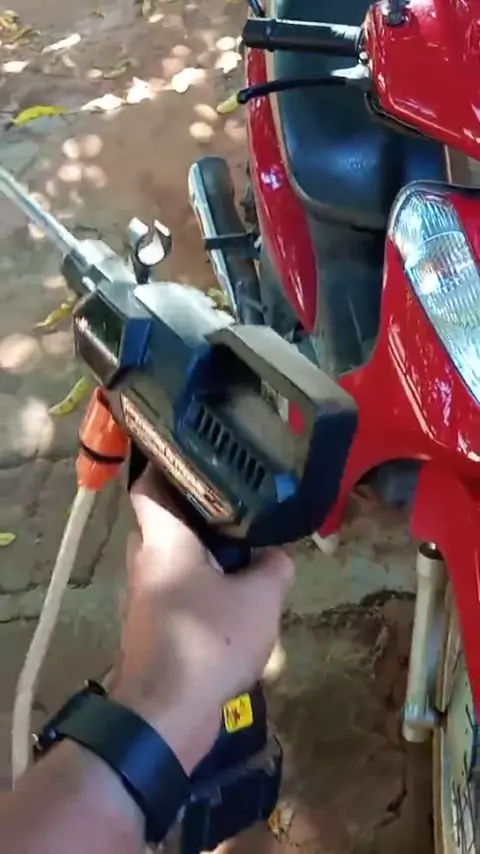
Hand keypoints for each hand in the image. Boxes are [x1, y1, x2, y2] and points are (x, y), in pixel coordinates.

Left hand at [111, 467, 293, 772]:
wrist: (169, 713)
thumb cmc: (210, 641)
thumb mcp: (260, 599)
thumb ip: (274, 568)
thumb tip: (277, 556)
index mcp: (162, 540)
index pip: (149, 486)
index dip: (168, 465)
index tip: (199, 455)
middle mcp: (145, 561)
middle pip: (164, 521)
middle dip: (198, 512)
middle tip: (238, 503)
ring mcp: (146, 595)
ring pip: (173, 558)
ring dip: (203, 552)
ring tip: (246, 547)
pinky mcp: (154, 625)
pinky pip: (178, 589)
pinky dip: (202, 584)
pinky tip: (237, 593)